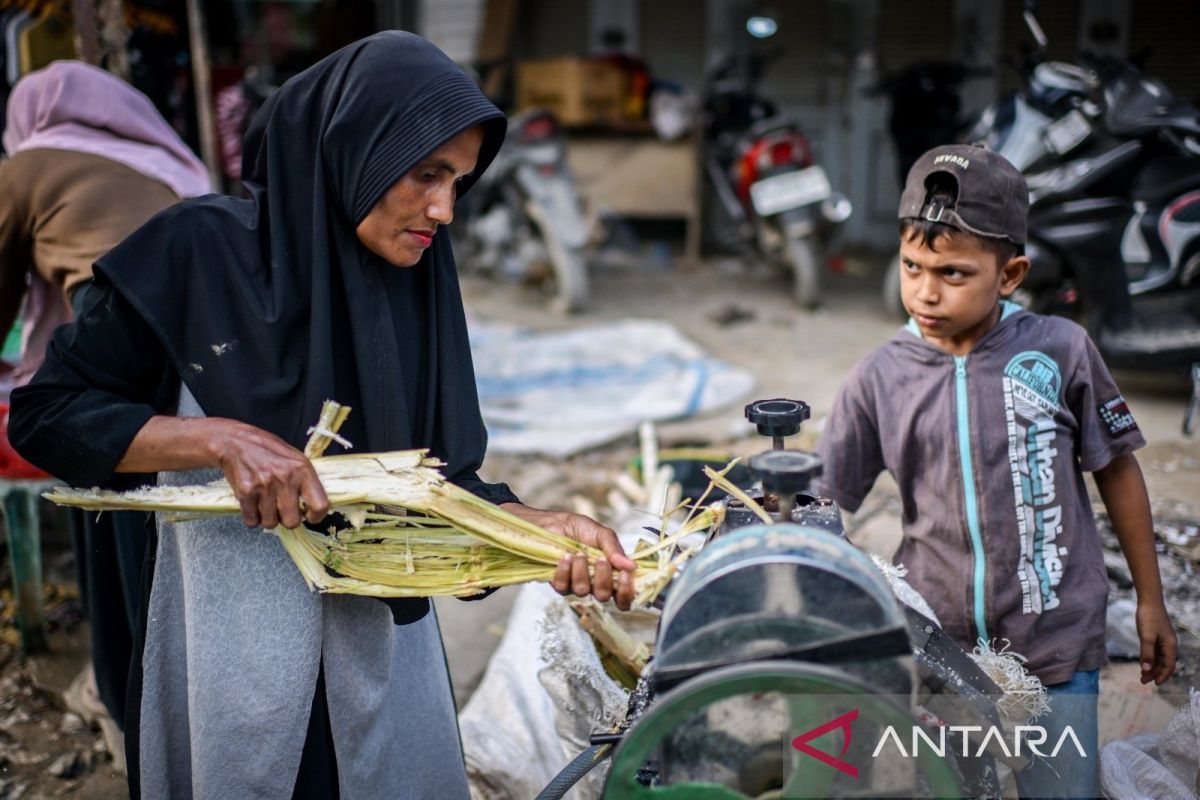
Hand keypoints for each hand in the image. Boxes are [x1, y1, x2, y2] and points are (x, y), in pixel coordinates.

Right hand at [207, 420, 329, 528]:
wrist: (235, 441)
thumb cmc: (267, 450)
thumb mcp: (295, 458)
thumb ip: (305, 481)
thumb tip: (313, 507)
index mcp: (303, 469)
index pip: (320, 505)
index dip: (316, 516)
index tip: (309, 516)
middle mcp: (286, 478)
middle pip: (292, 521)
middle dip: (286, 520)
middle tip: (282, 511)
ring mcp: (265, 486)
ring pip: (270, 523)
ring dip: (267, 518)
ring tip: (265, 504)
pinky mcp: (246, 492)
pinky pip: (251, 520)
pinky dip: (251, 517)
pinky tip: (252, 504)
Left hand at [501, 504, 635, 609]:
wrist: (554, 523)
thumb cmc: (580, 528)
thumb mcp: (602, 534)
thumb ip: (615, 550)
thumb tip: (631, 566)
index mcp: (611, 574)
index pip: (624, 597)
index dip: (627, 592)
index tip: (624, 575)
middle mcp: (595, 584)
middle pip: (605, 596)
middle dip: (603, 578)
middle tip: (600, 560)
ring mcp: (577, 585)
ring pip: (583, 591)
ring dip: (582, 571)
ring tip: (578, 553)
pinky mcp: (559, 584)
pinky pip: (564, 587)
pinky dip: (565, 571)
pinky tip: (565, 556)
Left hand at [1135, 599, 1176, 685]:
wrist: (1149, 601)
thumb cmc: (1149, 618)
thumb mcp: (1146, 636)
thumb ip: (1146, 653)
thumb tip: (1146, 670)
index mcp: (1170, 646)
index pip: (1169, 666)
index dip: (1162, 676)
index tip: (1155, 684)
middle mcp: (1169, 645)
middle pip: (1164, 664)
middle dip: (1155, 674)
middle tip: (1143, 682)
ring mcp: (1164, 641)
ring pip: (1159, 659)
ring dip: (1152, 668)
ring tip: (1142, 676)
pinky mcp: (1157, 637)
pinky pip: (1155, 652)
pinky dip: (1150, 659)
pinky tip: (1143, 664)